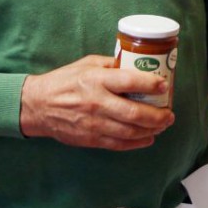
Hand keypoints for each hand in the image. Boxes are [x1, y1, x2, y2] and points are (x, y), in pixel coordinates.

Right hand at [19, 54, 174, 149]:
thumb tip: (137, 66)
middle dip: (157, 115)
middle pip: (134, 112)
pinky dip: (136, 143)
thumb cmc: (64, 81)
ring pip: (129, 131)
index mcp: (96, 80)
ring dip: (151, 130)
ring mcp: (93, 123)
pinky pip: (118, 144)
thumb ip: (112, 65)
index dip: (151, 84)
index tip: (165, 85)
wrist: (37, 106)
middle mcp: (97, 102)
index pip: (129, 81)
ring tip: (162, 125)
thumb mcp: (87, 64)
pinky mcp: (90, 139)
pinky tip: (148, 138)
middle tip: (169, 114)